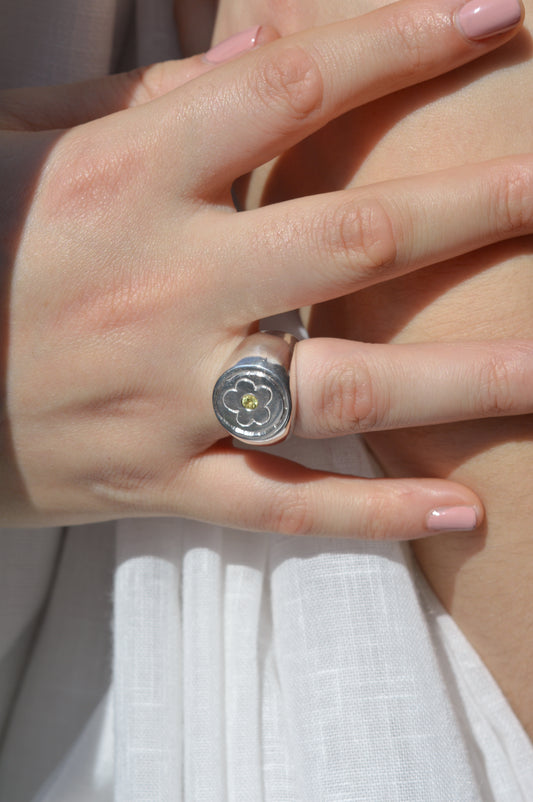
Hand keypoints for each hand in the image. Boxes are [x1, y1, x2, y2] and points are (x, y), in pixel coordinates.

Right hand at [1, 0, 527, 536]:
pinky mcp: (162, 482)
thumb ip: (148, 103)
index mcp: (124, 184)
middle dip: (476, 206)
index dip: (400, 44)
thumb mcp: (34, 151)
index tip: (493, 9)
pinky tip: (464, 509)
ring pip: (343, 390)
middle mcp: (160, 289)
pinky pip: (287, 506)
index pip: (290, 90)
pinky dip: (378, 515)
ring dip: (465, 376)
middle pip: (353, 241)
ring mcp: (166, 400)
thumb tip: (261, 53)